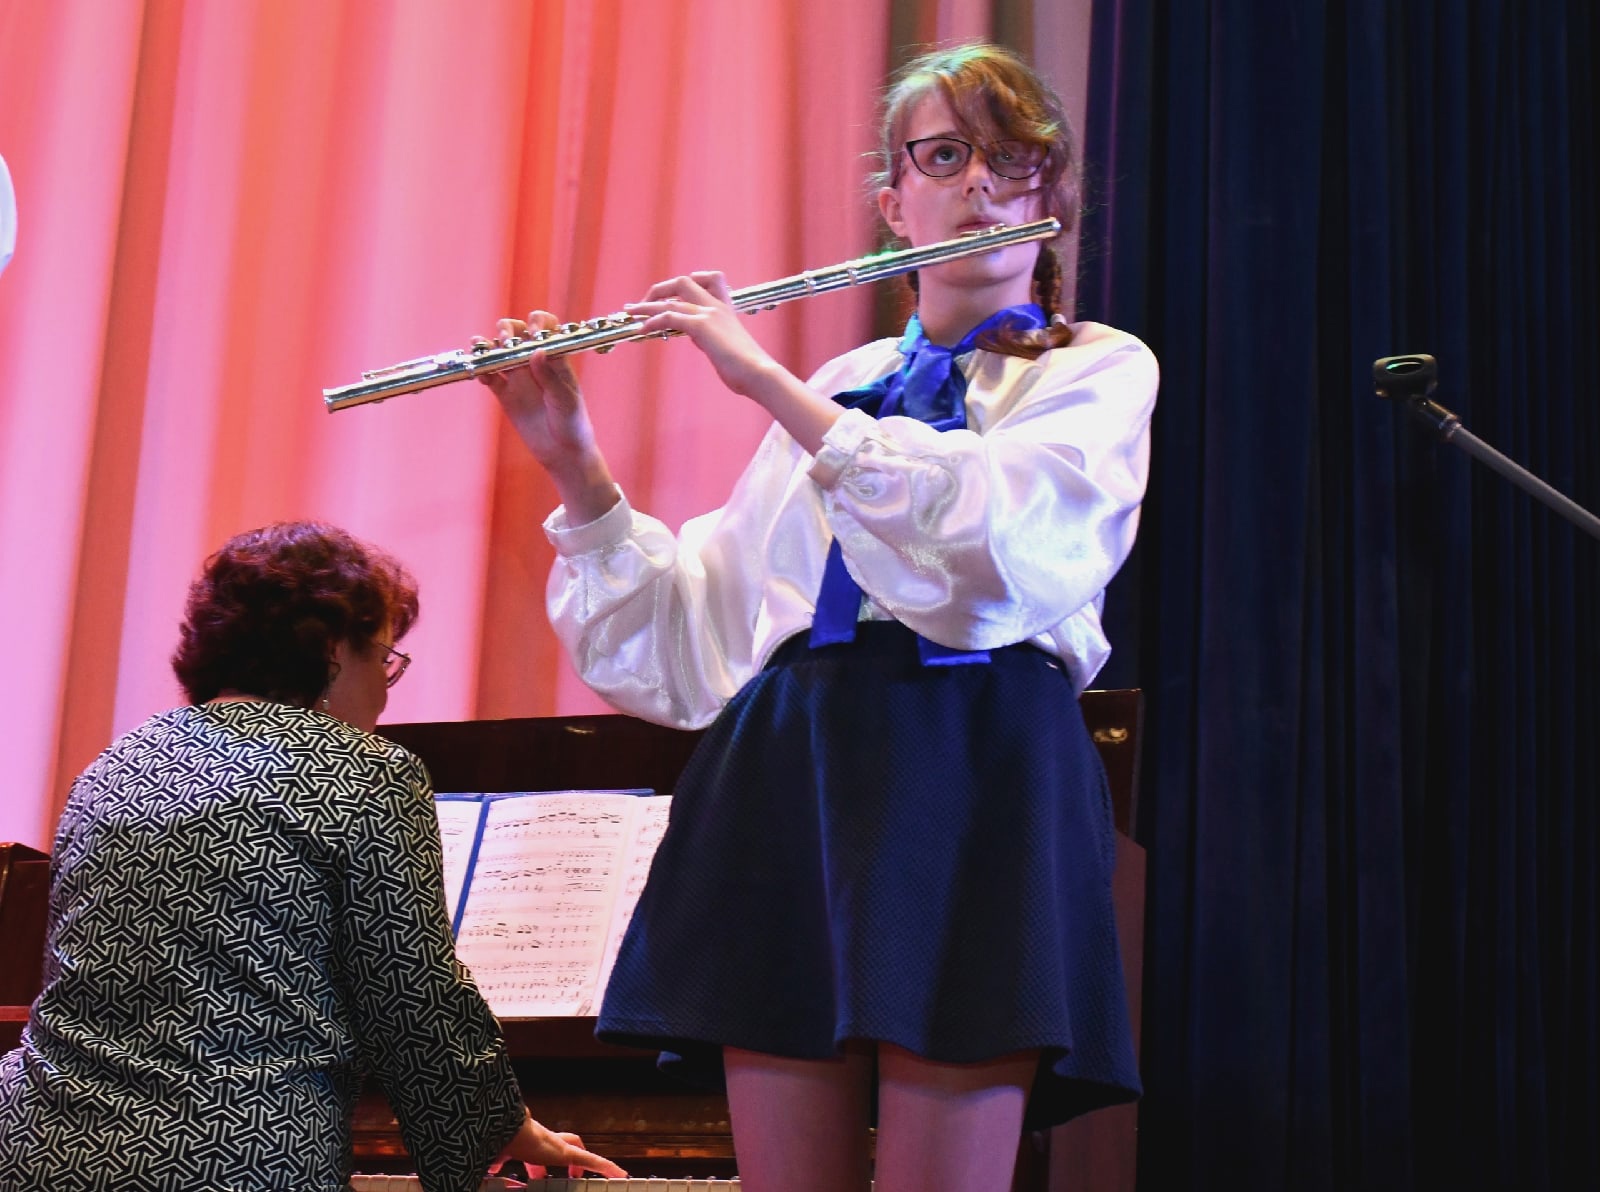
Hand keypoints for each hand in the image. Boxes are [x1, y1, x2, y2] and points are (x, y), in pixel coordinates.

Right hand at [475, 312, 618, 522]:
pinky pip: (490, 377)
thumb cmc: (573, 423)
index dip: (538, 322)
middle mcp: (535, 362)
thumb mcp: (565, 400)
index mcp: (555, 358)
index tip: (534, 333)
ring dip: (488, 346)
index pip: (546, 327)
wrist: (563, 452)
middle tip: (506, 341)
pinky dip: (482, 371)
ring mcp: (518, 377)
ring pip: (498, 352)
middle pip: (516, 333)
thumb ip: (550, 376)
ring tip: (481, 348)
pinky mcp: (505, 394)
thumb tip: (537, 351)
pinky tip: (481, 373)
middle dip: (508, 329)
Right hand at [498, 1111, 627, 1179]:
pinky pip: (592, 1161)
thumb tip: (494, 1173)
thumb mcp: (493, 1160)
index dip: (536, 1167)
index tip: (535, 1177)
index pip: (536, 1154)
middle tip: (571, 1175)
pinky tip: (621, 1174)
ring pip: (579, 1150)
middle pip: (562, 1146)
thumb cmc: (494, 1143)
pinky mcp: (567, 1153)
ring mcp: (556, 1146)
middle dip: (568, 1160)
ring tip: (604, 1174)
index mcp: (526, 1144)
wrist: (501, 1130)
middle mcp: (543, 1141)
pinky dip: (607, 1167)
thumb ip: (495, 1168)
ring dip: (591, 1162)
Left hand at [624, 272, 784, 398]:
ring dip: (646, 305)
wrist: (759, 373)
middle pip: (683, 282)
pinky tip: (643, 329)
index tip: (677, 294)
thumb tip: (699, 340)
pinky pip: (669, 316)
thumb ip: (712, 340)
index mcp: (726, 310)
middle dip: (660, 290)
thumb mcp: (727, 349)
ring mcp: (708, 314)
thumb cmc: (748, 369)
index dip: (692, 281)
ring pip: (670, 299)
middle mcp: (716, 307)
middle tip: (643, 302)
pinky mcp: (701, 326)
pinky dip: (653, 321)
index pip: (711, 280)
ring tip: (630, 312)